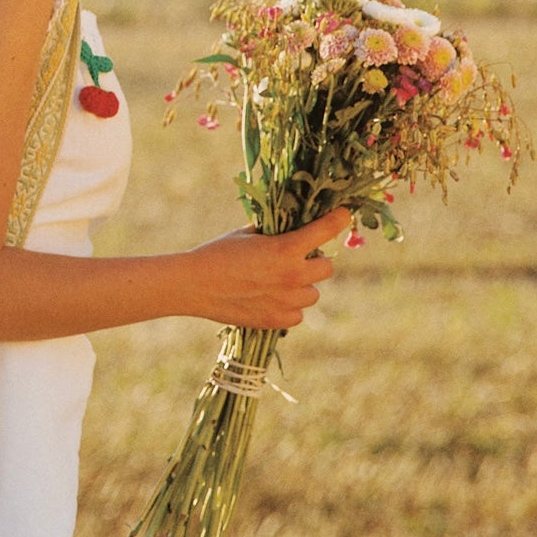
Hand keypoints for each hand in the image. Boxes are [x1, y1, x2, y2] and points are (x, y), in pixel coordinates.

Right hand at [172, 208, 351, 328]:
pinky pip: (298, 315)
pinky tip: (271, 299)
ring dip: (301, 287)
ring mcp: (286, 301)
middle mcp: (292, 276)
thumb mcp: (248, 234)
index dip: (339, 220)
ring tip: (278, 283)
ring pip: (313, 294)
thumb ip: (275, 233)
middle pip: (327, 268)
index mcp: (286, 249)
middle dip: (314, 261)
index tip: (344, 215)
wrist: (193, 285)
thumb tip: (291, 228)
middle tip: (296, 259)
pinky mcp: (276, 321)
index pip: (326, 230)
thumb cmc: (217, 253)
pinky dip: (289, 307)